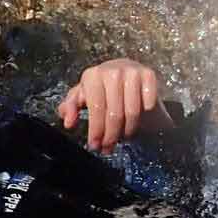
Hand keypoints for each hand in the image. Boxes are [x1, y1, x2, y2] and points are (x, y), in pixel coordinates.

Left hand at [57, 57, 172, 150]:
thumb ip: (72, 107)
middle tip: (108, 147)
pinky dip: (143, 117)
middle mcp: (113, 69)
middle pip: (114, 113)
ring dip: (127, 130)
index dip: (96, 129)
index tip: (95, 145)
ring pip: (132, 112)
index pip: (96, 108)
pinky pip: (148, 104)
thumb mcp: (84, 97)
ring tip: (122, 136)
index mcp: (93, 74)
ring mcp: (133, 71)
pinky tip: (135, 121)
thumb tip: (68, 122)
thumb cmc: (103, 89)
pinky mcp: (149, 74)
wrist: (129, 77)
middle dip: (110, 135)